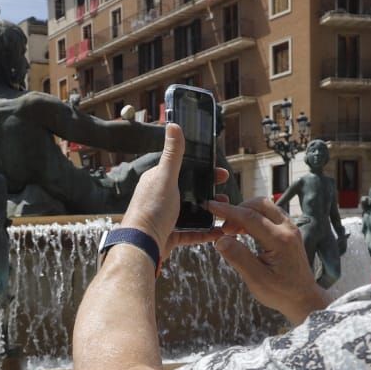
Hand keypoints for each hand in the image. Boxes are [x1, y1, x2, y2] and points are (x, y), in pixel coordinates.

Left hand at [118, 123, 231, 256]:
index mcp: (158, 181)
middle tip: (227, 196)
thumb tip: (173, 125)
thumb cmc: (151, 209)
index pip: (184, 170)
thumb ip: (172, 154)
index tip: (221, 173)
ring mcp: (166, 217)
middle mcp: (161, 197)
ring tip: (227, 213)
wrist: (142, 245)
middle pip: (191, 192)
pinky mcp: (171, 235)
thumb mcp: (165, 177)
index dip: (203, 170)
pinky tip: (220, 231)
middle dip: (211, 193)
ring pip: (194, 212)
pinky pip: (193, 232)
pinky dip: (207, 232)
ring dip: (212, 212)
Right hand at [207, 197, 328, 324]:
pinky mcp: (289, 231)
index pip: (249, 217)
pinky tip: (244, 231)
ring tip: (232, 231)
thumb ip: (238, 258)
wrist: (304, 299)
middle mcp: (288, 229)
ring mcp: (290, 228)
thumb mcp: (256, 280)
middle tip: (224, 229)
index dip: (228, 211)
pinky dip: (254, 217)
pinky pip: (270, 214)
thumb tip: (220, 240)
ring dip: (246, 212)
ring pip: (265, 206)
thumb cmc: (282, 293)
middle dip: (237, 210)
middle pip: (259, 204)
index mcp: (280, 241)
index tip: (210, 207)